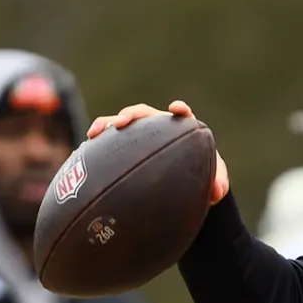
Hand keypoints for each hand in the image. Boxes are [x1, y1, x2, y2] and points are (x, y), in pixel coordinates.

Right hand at [86, 100, 228, 203]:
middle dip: (132, 115)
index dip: (180, 110)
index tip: (176, 108)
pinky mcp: (124, 145)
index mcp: (181, 131)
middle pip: (145, 114)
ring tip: (95, 132)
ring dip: (107, 124)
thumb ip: (217, 184)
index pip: (182, 116)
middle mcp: (159, 128)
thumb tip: (218, 193)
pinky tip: (84, 149)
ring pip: (121, 123)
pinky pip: (108, 141)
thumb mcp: (210, 183)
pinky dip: (97, 141)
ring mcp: (139, 135)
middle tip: (122, 122)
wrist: (180, 184)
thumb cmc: (198, 178)